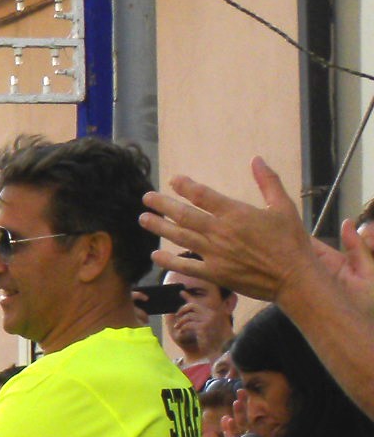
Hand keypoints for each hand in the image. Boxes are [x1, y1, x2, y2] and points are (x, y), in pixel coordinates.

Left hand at [141, 161, 341, 304]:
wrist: (294, 277)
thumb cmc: (291, 241)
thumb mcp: (283, 206)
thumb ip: (268, 182)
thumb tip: (256, 159)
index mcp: (236, 213)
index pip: (203, 196)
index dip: (185, 186)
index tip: (173, 180)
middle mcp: (221, 232)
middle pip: (184, 216)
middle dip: (163, 205)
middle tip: (146, 198)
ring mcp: (215, 254)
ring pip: (180, 237)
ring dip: (159, 228)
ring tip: (143, 219)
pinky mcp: (214, 273)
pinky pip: (185, 266)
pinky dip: (168, 261)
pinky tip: (155, 255)